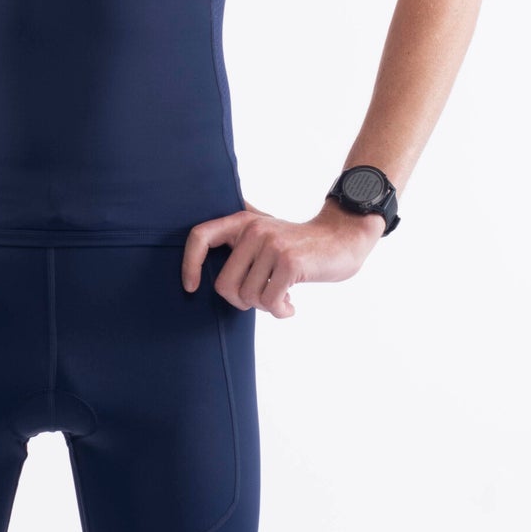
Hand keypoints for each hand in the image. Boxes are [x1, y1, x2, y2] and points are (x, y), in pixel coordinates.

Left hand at [181, 198, 384, 316]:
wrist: (341, 239)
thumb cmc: (298, 244)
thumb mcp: (265, 230)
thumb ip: (239, 237)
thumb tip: (201, 249)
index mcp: (242, 221)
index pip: (200, 236)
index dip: (189, 264)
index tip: (191, 288)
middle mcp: (253, 230)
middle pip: (224, 284)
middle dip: (241, 301)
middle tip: (261, 297)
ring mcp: (272, 245)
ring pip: (248, 296)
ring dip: (265, 305)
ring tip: (281, 296)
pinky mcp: (289, 262)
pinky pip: (270, 302)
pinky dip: (280, 310)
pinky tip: (291, 304)